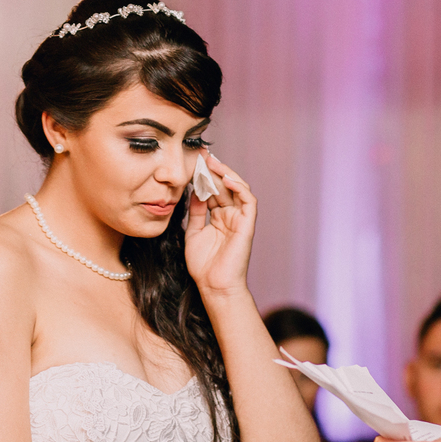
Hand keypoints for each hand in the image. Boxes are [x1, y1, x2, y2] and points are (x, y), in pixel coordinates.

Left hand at [184, 153, 255, 296]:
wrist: (214, 286)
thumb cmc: (204, 266)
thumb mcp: (193, 233)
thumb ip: (195, 212)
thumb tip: (194, 191)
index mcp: (218, 217)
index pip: (213, 191)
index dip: (204, 177)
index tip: (194, 162)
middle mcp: (231, 216)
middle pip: (224, 187)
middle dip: (214, 170)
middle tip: (202, 155)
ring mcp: (240, 219)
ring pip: (237, 189)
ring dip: (226, 174)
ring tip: (212, 163)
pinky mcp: (247, 225)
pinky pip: (248, 201)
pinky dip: (239, 188)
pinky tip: (226, 179)